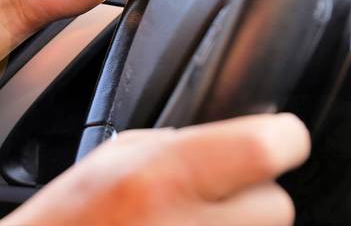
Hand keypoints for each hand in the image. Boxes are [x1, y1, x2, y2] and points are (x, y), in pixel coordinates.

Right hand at [0, 113, 310, 225]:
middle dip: (255, 198)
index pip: (270, 147)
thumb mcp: (119, 156)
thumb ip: (187, 143)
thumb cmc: (70, 221)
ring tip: (190, 224)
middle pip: (278, 205)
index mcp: (165, 176)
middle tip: (212, 198)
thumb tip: (245, 135)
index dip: (280, 138)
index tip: (274, 137)